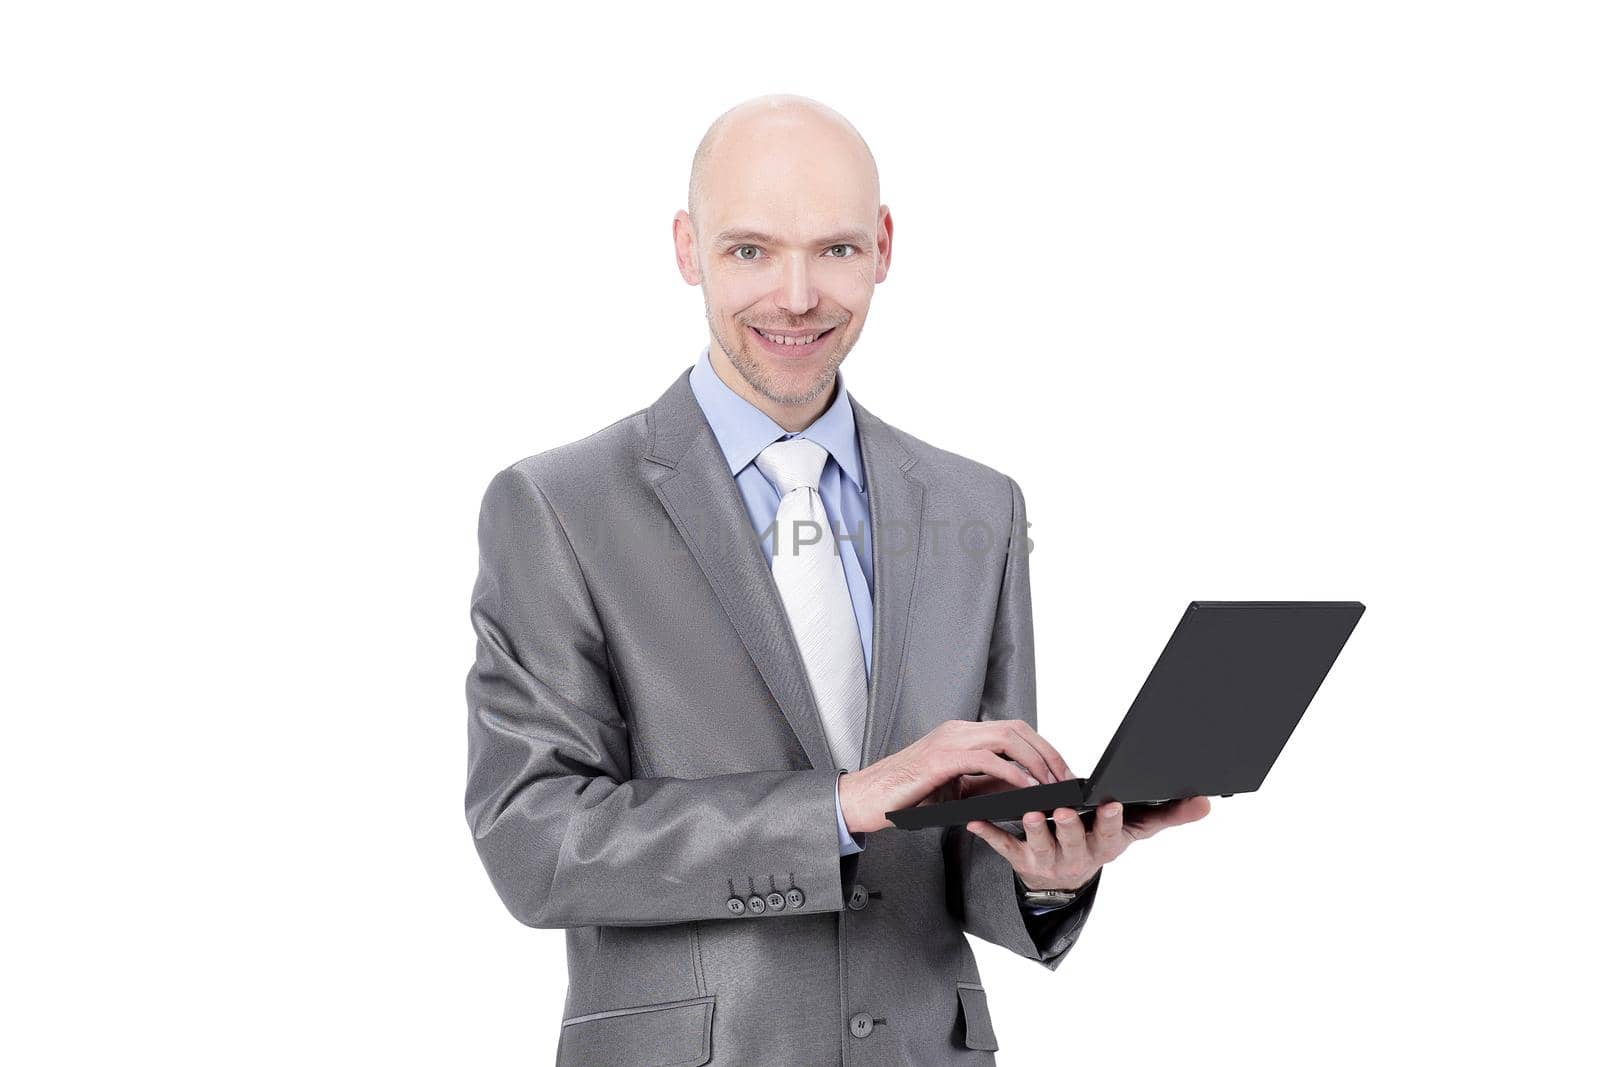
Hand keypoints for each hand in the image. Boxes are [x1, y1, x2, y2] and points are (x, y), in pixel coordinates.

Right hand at [838, 718, 1069, 834]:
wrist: (865, 800)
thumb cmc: (905, 797)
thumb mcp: (955, 790)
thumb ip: (986, 786)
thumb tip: (1023, 791)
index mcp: (961, 734)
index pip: (1014, 730)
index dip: (1042, 748)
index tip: (1060, 771)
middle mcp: (958, 730)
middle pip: (1017, 729)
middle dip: (1047, 753)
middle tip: (1065, 779)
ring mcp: (949, 740)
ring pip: (1007, 738)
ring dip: (1035, 762)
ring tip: (1052, 785)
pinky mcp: (941, 759)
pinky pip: (987, 759)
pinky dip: (1012, 772)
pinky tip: (1026, 788)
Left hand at [967, 796, 1212, 890]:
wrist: (1064, 880)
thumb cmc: (1100, 841)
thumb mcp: (1136, 831)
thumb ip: (1170, 815)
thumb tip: (1206, 801)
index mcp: (1104, 845)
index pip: (1111, 832)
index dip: (1110, 820)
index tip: (1111, 804)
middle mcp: (1076, 855)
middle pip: (1073, 839)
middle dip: (1070, 826)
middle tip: (1064, 810)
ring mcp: (1047, 858)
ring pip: (1039, 845)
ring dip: (1033, 829)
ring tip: (1027, 813)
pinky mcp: (1019, 858)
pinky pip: (1002, 847)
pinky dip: (988, 834)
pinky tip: (974, 820)